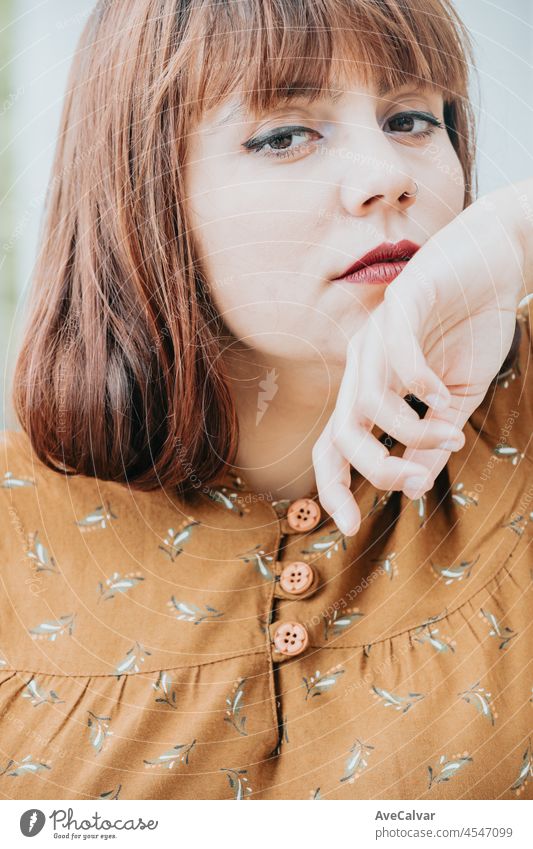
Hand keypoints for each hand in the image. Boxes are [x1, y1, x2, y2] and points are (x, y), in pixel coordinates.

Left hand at [312, 180, 530, 535]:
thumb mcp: (453, 399)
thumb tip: (412, 486)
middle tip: (416, 484)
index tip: (349, 530)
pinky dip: (419, 384)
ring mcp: (378, 332)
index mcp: (370, 387)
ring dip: (412, 431)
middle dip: (374, 469)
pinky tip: (444, 397)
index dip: (332, 489)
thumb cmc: (472, 325)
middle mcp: (363, 364)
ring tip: (451, 431)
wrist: (496, 260)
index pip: (333, 447)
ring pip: (368, 401)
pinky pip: (397, 352)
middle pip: (341, 434)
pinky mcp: (402, 300)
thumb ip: (429, 440)